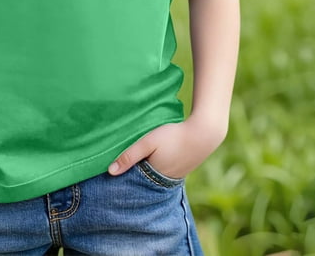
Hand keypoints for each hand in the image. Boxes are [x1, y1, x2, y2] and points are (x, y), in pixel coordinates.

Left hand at [107, 114, 227, 178]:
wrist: (204, 133)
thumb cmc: (173, 136)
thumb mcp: (148, 142)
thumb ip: (129, 156)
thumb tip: (110, 172)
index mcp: (154, 176)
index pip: (133, 181)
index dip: (123, 176)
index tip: (110, 172)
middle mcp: (164, 181)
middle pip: (143, 180)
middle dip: (132, 174)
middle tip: (119, 165)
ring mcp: (174, 176)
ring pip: (153, 175)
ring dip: (145, 168)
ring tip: (136, 159)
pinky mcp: (181, 169)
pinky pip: (163, 170)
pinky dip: (156, 165)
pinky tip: (153, 156)